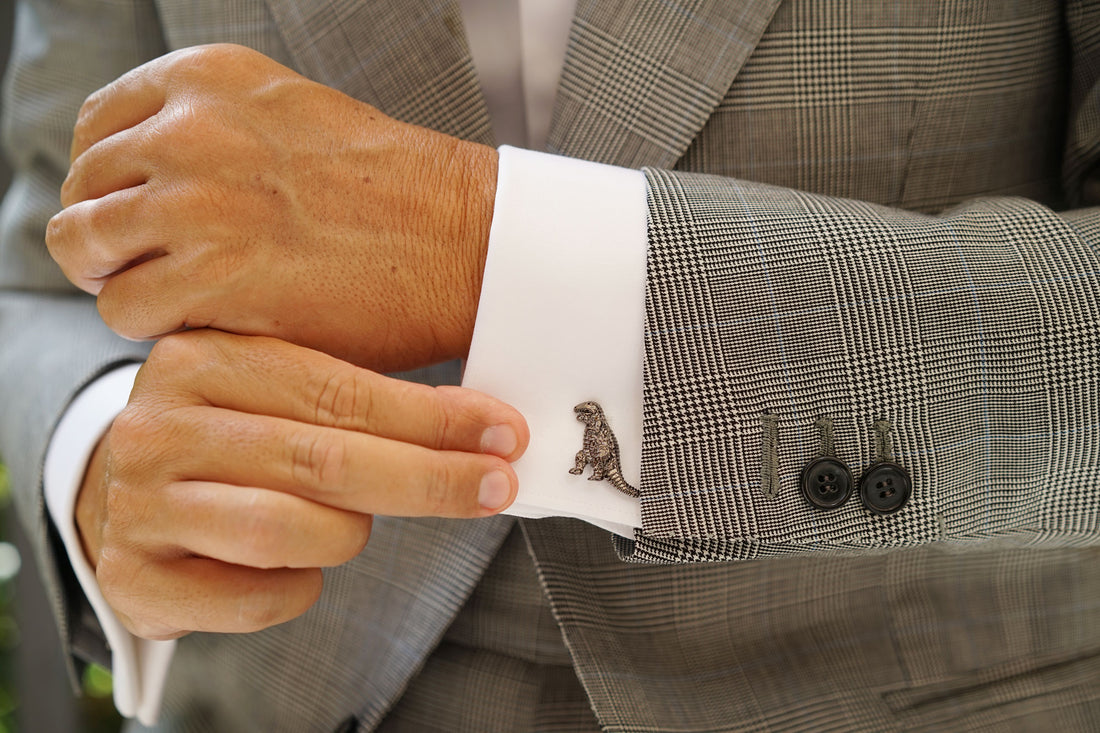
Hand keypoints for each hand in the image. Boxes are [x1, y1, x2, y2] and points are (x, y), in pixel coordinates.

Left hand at [47, 44, 496, 371]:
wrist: (463, 242)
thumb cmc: (395, 192)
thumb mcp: (292, 115)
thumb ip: (211, 131)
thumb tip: (148, 178)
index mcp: (208, 80)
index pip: (97, 128)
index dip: (109, 184)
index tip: (137, 218)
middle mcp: (191, 130)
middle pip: (84, 192)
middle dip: (112, 238)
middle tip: (162, 270)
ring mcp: (197, 203)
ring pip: (86, 250)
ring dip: (126, 282)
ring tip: (185, 299)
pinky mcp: (213, 278)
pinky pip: (125, 310)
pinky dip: (157, 327)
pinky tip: (212, 323)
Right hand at [75, 329, 527, 638]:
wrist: (124, 489)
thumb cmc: (231, 438)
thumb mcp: (279, 394)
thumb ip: (363, 401)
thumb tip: (484, 428)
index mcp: (203, 360)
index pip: (337, 392)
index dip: (433, 420)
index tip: (505, 433)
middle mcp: (161, 426)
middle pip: (322, 460)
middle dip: (427, 478)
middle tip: (496, 485)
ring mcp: (139, 503)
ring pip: (287, 530)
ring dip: (346, 535)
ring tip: (349, 524)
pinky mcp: (134, 576)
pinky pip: (257, 597)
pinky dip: (299, 588)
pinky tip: (299, 566)